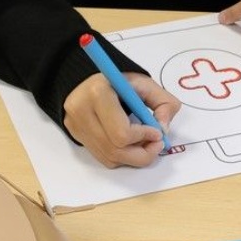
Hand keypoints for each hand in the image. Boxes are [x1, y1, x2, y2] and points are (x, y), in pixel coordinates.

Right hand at [64, 72, 180, 168]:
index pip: (122, 132)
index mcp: (99, 93)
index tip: (157, 132)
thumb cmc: (121, 83)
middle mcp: (82, 111)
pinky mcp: (77, 135)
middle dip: (142, 153)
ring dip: (134, 157)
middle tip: (156, 145)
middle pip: (115, 150)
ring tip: (145, 143)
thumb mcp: (147, 84)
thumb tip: (163, 130)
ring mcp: (76, 126)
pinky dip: (122, 156)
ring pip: (110, 158)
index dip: (144, 136)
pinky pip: (104, 158)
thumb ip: (164, 103)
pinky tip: (130, 144)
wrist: (91, 82)